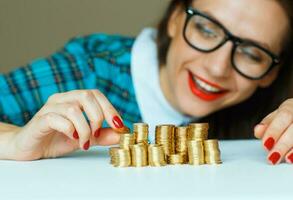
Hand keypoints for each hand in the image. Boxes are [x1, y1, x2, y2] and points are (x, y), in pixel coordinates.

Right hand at [10, 90, 125, 160]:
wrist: (30, 148)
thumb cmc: (56, 140)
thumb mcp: (85, 138)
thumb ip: (102, 135)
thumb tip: (121, 134)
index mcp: (73, 99)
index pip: (95, 94)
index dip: (109, 108)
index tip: (118, 125)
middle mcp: (62, 99)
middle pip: (86, 96)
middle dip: (97, 117)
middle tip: (96, 134)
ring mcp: (49, 108)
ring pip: (73, 108)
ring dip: (84, 128)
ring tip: (84, 142)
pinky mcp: (39, 120)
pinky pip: (56, 118)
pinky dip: (69, 129)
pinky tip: (72, 138)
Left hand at [254, 99, 292, 164]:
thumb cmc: (286, 119)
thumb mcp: (275, 118)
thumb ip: (267, 125)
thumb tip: (258, 131)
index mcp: (291, 106)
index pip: (284, 116)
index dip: (275, 130)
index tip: (265, 145)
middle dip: (283, 144)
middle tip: (272, 158)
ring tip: (286, 160)